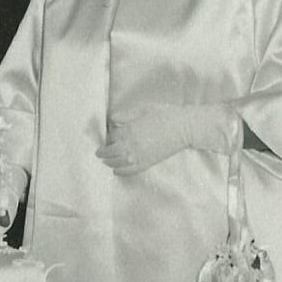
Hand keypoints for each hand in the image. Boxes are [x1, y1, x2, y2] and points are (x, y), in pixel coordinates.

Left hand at [96, 103, 240, 176]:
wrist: (183, 128)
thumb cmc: (164, 114)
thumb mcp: (142, 109)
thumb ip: (126, 115)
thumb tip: (112, 119)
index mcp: (128, 130)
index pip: (111, 137)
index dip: (109, 136)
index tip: (109, 136)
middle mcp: (130, 145)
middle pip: (110, 152)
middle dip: (103, 152)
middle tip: (99, 152)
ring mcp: (138, 156)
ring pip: (116, 163)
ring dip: (108, 162)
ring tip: (105, 161)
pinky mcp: (147, 163)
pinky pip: (129, 171)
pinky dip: (120, 171)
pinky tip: (116, 170)